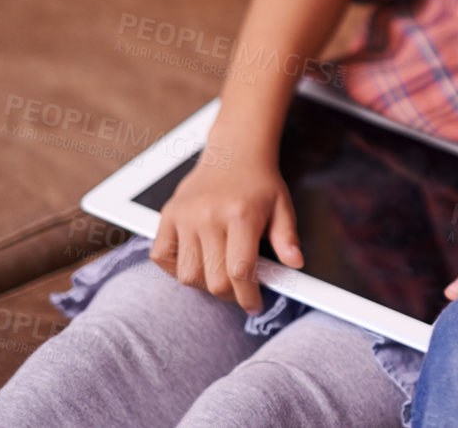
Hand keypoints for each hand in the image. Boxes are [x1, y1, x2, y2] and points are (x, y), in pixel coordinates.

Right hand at [151, 144, 303, 314]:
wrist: (233, 152)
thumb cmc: (259, 182)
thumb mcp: (282, 206)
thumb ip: (287, 238)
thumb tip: (296, 264)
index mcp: (241, 215)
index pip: (240, 271)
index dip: (247, 296)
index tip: (254, 305)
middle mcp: (210, 216)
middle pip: (214, 279)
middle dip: (230, 295)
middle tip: (240, 292)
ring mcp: (185, 216)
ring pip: (187, 275)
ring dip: (205, 285)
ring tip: (219, 276)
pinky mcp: (168, 215)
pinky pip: (161, 257)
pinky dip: (175, 270)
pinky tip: (194, 264)